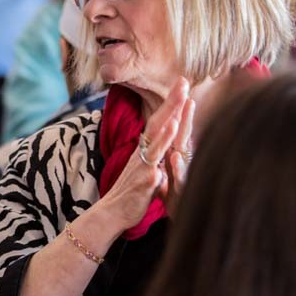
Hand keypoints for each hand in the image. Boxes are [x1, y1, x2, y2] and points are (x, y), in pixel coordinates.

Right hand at [100, 78, 190, 231]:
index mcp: (147, 150)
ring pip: (155, 144)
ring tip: (177, 108)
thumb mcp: (147, 168)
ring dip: (166, 126)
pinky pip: (151, 171)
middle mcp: (144, 154)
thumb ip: (157, 154)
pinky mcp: (143, 183)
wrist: (112, 213)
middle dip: (171, 103)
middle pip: (158, 124)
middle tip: (183, 82)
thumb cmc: (132, 192)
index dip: (171, 103)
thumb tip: (166, 141)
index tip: (182, 84)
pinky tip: (166, 156)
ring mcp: (142, 167)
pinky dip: (158, 163)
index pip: (161, 121)